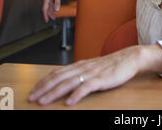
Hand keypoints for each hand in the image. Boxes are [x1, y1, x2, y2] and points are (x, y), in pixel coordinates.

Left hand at [28, 46, 145, 105]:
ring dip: (53, 93)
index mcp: (79, 65)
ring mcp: (92, 73)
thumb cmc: (112, 65)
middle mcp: (83, 68)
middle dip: (42, 89)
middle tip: (31, 98)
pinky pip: (86, 87)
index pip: (56, 73)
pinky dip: (76, 95)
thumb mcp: (92, 67)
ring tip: (43, 102)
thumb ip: (80, 73)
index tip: (33, 91)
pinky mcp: (102, 79)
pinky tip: (69, 102)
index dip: (43, 82)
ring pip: (68, 83)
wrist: (130, 57)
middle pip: (58, 78)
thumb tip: (65, 80)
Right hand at [42, 0, 68, 22]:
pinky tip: (55, 10)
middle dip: (49, 14)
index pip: (45, 9)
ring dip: (51, 12)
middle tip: (52, 19)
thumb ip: (57, 3)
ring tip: (54, 16)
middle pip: (46, 9)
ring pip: (48, 7)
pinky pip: (50, 4)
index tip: (46, 20)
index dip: (45, 15)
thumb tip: (57, 10)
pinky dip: (52, 8)